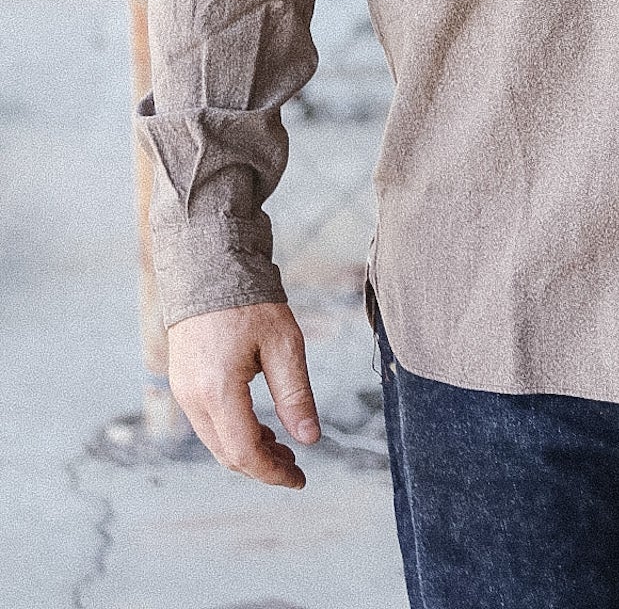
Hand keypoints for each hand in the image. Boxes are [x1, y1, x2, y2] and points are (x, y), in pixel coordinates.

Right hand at [167, 301, 320, 488]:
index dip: (273, 473)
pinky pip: (207, 422)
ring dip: (247, 450)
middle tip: (296, 464)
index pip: (244, 453)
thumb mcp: (283, 344)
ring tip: (282, 445)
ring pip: (216, 441)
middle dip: (262, 465)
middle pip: (227, 453)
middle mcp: (192, 397)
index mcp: (217, 390)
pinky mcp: (183, 381)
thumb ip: (295, 394)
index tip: (300, 479)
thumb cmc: (248, 299)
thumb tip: (310, 438)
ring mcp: (183, 390)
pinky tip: (258, 425)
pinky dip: (233, 432)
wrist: (209, 264)